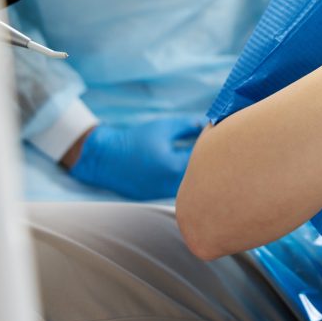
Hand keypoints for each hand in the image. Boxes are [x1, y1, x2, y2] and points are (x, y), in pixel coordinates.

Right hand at [68, 115, 205, 199]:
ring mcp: (163, 193)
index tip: (216, 136)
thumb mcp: (164, 127)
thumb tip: (210, 124)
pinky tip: (182, 169)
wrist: (104, 157)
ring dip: (196, 174)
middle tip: (213, 149)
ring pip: (191, 187)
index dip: (212, 145)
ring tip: (198, 160)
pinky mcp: (156, 197)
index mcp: (174, 166)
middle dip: (208, 162)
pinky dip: (184, 182)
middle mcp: (171, 184)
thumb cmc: (135, 139)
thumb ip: (189, 125)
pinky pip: (178, 190)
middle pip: (201, 176)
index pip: (205, 157)